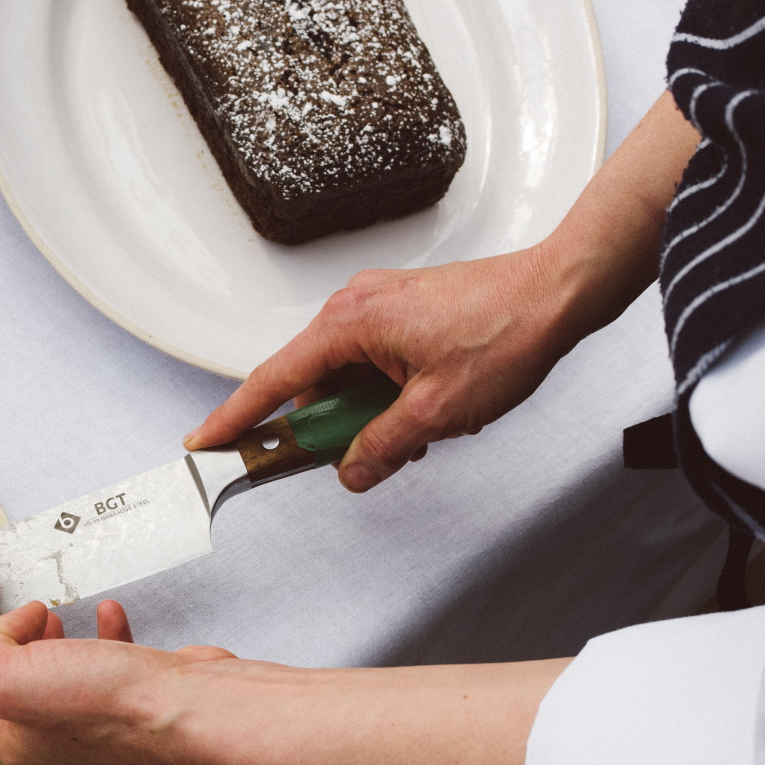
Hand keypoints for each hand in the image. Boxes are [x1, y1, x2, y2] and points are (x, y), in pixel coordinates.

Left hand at [0, 600, 235, 764]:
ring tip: (47, 616)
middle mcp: (53, 737)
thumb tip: (1, 628)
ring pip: (56, 673)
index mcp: (14, 741)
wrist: (187, 706)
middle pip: (8, 687)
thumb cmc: (108, 702)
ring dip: (47, 640)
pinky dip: (101, 633)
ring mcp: (95, 719)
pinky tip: (105, 614)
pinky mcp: (133, 696)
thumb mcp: (10, 675)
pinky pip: (106, 659)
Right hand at [184, 247, 580, 491]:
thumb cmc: (506, 331)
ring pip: (348, 380)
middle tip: (372, 456)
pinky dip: (390, 395)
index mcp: (348, 322)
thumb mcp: (436, 411)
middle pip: (313, 386)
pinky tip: (429, 411)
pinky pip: (374, 365)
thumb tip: (352, 471)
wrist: (559, 292)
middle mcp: (355, 307)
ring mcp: (380, 307)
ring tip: (423, 429)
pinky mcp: (403, 314)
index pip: (272, 380)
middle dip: (337, 428)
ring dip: (372, 414)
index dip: (235, 418)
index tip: (205, 441)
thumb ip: (382, 447)